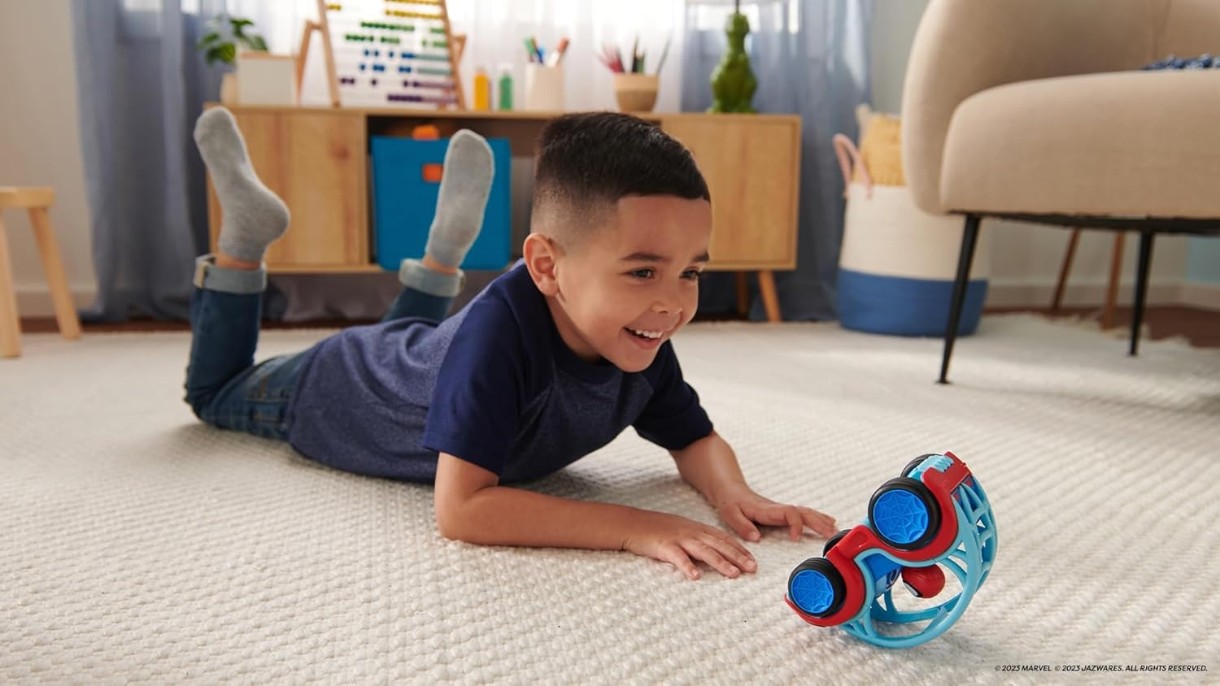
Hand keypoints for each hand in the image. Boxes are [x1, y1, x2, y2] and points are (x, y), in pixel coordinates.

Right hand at [621, 510, 757, 580]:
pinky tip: (696, 577)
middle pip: (719, 545)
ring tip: (734, 574)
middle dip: (738, 557)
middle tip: (753, 569)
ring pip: (704, 551)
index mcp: (697, 529)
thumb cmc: (658, 530)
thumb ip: (699, 540)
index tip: (753, 561)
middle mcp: (692, 533)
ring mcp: (679, 539)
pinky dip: (687, 567)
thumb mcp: (683, 531)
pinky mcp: (664, 547)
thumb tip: (716, 553)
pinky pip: (678, 558)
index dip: (740, 549)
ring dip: (720, 562)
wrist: (632, 524)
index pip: (724, 539)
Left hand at [713, 483, 837, 541]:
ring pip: (806, 512)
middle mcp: (778, 509)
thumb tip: (756, 537)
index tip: (796, 539)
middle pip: (803, 512)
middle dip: (818, 523)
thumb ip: (742, 526)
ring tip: (835, 530)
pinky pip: (803, 514)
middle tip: (832, 535)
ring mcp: (781, 510)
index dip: (795, 525)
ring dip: (821, 520)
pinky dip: (817, 518)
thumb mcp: (730, 514)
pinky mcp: (782, 512)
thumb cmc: (731, 503)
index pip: (789, 513)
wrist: (730, 490)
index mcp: (767, 510)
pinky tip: (828, 522)